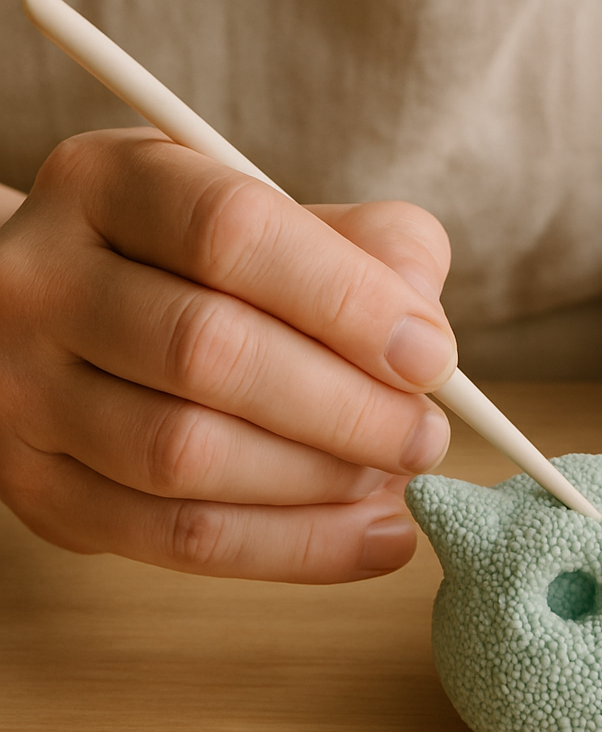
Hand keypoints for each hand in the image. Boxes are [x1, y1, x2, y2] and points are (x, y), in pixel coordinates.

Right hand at [0, 128, 456, 581]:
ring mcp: (25, 391)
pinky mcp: (42, 489)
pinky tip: (373, 537)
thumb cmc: (215, 271)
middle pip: (204, 350)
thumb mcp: (286, 221)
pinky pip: (173, 538)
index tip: (431, 358)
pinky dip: (295, 548)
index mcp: (112, 184)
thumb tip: (425, 334)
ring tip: (393, 476)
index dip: (345, 299)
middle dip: (345, 407)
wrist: (83, 321)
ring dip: (320, 479)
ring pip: (183, 453)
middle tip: (424, 435)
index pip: (231, 231)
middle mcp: (45, 281)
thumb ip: (373, 249)